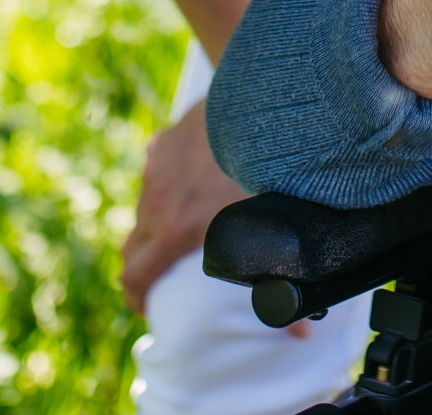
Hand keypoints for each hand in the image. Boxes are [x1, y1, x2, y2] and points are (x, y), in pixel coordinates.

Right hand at [120, 107, 292, 321]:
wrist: (261, 100)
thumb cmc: (269, 167)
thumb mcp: (271, 229)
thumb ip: (277, 281)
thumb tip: (300, 331)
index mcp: (176, 229)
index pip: (134, 277)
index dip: (136, 299)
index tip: (145, 307)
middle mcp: (157, 200)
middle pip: (132, 246)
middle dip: (143, 267)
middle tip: (162, 276)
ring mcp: (156, 168)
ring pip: (145, 208)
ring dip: (157, 223)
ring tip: (187, 224)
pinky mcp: (164, 142)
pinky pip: (156, 172)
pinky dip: (167, 185)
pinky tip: (196, 180)